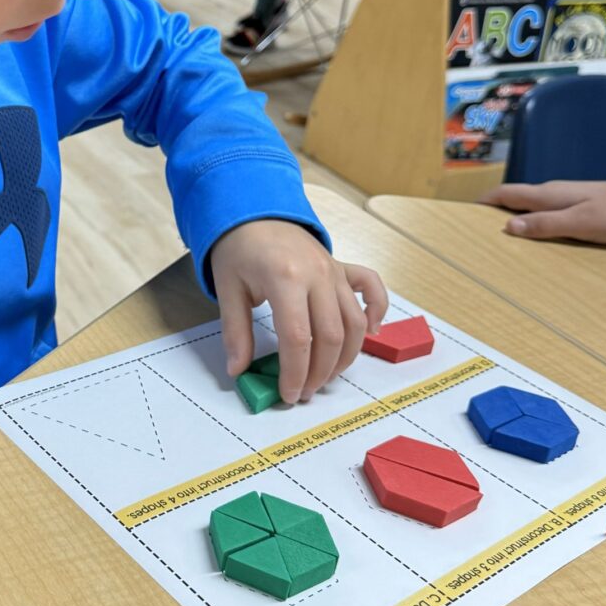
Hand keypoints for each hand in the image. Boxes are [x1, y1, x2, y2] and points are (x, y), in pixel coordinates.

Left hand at [210, 220, 387, 404]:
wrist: (254, 211)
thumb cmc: (239, 249)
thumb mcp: (228, 289)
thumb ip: (235, 332)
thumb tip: (238, 370)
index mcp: (286, 279)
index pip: (298, 339)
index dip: (295, 373)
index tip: (289, 394)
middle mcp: (317, 275)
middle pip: (331, 336)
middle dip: (320, 372)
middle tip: (305, 392)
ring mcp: (334, 270)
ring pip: (355, 322)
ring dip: (345, 356)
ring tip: (325, 376)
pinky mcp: (343, 267)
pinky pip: (373, 289)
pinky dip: (377, 311)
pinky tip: (371, 332)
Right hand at [480, 173, 605, 242]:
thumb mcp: (580, 222)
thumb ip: (546, 224)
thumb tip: (508, 226)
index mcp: (548, 195)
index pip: (506, 194)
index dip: (483, 202)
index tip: (461, 214)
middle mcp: (552, 194)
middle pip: (513, 201)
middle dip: (492, 213)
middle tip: (474, 234)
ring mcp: (564, 200)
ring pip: (529, 209)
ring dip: (512, 220)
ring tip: (498, 241)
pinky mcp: (576, 209)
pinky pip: (545, 216)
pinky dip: (532, 225)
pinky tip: (535, 240)